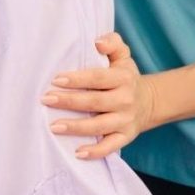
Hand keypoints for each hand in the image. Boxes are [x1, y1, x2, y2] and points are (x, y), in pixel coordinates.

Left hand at [42, 32, 154, 159]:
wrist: (148, 101)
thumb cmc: (125, 76)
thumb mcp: (123, 56)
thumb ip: (112, 42)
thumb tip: (97, 42)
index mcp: (123, 78)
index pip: (98, 78)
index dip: (77, 79)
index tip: (55, 80)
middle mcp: (126, 100)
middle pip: (94, 102)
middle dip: (69, 101)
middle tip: (46, 99)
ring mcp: (126, 120)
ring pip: (99, 126)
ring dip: (75, 127)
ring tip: (53, 126)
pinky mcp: (125, 137)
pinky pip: (110, 147)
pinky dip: (95, 152)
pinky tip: (77, 152)